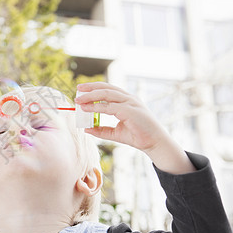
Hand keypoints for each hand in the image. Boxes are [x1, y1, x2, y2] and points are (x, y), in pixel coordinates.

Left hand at [75, 82, 195, 173]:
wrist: (154, 143)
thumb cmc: (137, 136)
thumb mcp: (115, 133)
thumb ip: (101, 130)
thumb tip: (86, 129)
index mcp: (126, 100)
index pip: (108, 89)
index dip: (94, 88)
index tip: (82, 91)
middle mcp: (128, 98)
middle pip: (106, 88)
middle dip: (91, 88)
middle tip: (77, 90)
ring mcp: (130, 103)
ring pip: (107, 94)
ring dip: (91, 96)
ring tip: (79, 99)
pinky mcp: (130, 110)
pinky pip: (109, 107)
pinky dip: (96, 107)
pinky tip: (86, 109)